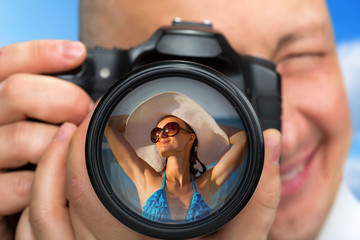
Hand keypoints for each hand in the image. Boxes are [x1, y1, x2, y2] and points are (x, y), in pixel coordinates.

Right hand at [0, 40, 92, 238]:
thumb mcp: (29, 111)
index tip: (78, 53)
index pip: (7, 62)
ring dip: (62, 144)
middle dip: (65, 100)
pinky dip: (52, 179)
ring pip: (24, 138)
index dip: (42, 54)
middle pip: (17, 92)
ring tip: (77, 146)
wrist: (4, 184)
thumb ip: (43, 94)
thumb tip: (82, 73)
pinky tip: (62, 174)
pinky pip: (24, 184)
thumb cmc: (26, 142)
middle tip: (85, 112)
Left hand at [15, 109, 280, 238]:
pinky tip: (62, 183)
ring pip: (39, 224)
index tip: (90, 118)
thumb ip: (261, 197)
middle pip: (52, 205)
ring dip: (43, 180)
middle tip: (76, 123)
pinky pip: (45, 239)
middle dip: (57, 156)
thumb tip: (271, 144)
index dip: (79, 148)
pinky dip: (44, 206)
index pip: (85, 194)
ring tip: (62, 145)